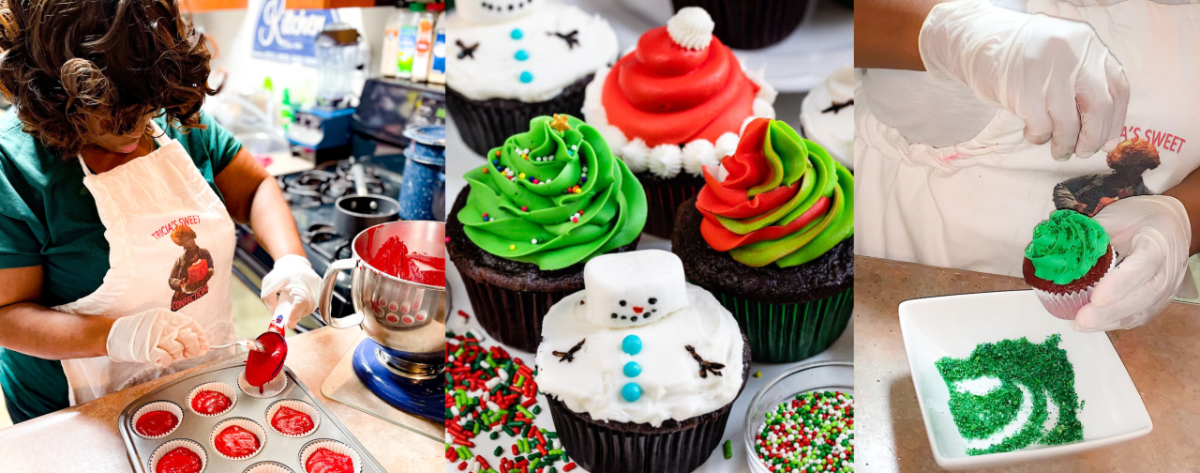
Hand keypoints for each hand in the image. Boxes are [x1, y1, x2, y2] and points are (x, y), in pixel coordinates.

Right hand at [106, 308, 208, 367]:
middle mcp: (163, 324)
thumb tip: (202, 346)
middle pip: (188, 338)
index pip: (191, 324)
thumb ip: (179, 333)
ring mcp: (155, 336)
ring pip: (178, 350)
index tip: (205, 346)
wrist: (116, 335)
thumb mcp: (161, 324)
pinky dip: (167, 361)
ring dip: (177, 356)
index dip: (201, 337)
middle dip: (193, 349)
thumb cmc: (141, 331)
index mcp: (168, 316)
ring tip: (170, 355)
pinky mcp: (147, 348)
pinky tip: (163, 360)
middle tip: (190, 354)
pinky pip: (166, 358)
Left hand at [260, 254, 321, 328]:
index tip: (287, 323)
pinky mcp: (320, 292)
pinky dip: (303, 308)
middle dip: (294, 316)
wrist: (294, 263)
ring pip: (309, 309)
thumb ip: (269, 300)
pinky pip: (312, 305)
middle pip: (305, 310)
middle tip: (285, 321)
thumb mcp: (269, 285)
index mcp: (301, 284)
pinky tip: (296, 304)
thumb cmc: (282, 273)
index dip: (294, 315)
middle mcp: (313, 288)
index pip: (300, 303)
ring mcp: (319, 291)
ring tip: (290, 307)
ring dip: (299, 312)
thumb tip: (274, 315)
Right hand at [919, 0, 1129, 159]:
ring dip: (1064, 145)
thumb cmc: (1023, 55)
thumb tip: (1107, 136)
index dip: (1116, 121)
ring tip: (1058, 150)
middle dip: (1093, 138)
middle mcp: (1072, 54)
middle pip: (1098, 107)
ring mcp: (1046, 72)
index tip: (1108, 141)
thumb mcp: (1063, 55)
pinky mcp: (1022, 90)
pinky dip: (1038, 137)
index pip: (1117, 88)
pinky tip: (1032, 133)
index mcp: (1088, 44)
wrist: (978, 39)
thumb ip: (1086, 83)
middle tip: (1083, 152)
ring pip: (1068, 123)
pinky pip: (1040, 127)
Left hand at [1076, 196, 1190, 330]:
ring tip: (1082, 325)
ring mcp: (1168, 286)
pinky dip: (1117, 322)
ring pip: (1144, 310)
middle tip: (1082, 319)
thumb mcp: (1116, 216)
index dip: (1121, 284)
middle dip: (1111, 311)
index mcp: (1158, 240)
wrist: (1171, 223)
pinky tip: (1095, 325)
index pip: (1144, 265)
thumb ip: (1094, 234)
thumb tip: (1060, 249)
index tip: (1096, 298)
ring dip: (1111, 321)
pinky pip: (1142, 315)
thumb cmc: (1139, 217)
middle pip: (1146, 295)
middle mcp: (1169, 268)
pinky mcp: (1161, 299)